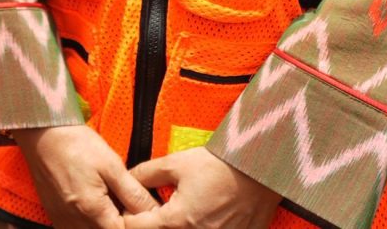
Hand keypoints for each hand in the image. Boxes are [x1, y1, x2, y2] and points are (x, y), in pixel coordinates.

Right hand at [14, 124, 157, 228]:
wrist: (42, 132)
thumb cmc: (75, 144)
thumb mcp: (111, 164)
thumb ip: (133, 193)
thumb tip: (154, 211)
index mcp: (93, 210)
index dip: (137, 224)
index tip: (141, 210)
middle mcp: (75, 222)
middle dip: (121, 224)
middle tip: (125, 205)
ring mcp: (63, 221)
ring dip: (105, 225)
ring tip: (110, 206)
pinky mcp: (55, 216)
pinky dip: (89, 226)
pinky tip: (95, 211)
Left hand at [120, 147, 280, 228]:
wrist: (258, 170)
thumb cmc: (219, 165)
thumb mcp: (176, 164)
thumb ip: (146, 173)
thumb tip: (128, 179)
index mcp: (178, 220)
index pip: (138, 228)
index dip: (129, 218)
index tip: (130, 210)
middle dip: (151, 226)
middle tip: (153, 212)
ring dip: (175, 227)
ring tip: (180, 214)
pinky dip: (199, 228)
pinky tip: (202, 218)